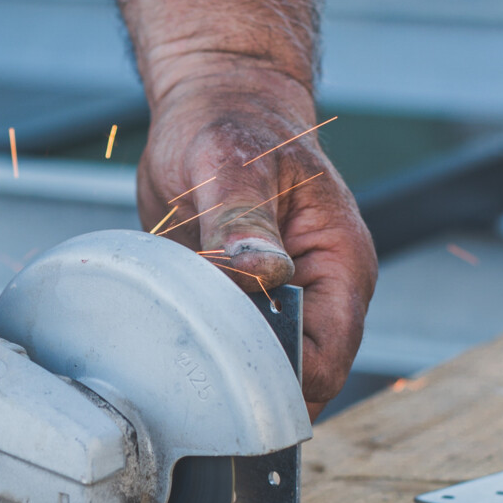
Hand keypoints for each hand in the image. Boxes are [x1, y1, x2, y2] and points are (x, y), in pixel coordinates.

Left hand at [137, 66, 376, 415]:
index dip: (284, 385)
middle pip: (296, 377)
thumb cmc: (233, 125)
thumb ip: (243, 220)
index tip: (229, 392)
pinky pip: (221, 347)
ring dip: (218, 376)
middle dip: (248, 391)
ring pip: (256, 368)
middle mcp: (316, 292)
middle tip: (187, 395)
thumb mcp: (231, 166)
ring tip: (171, 377)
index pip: (329, 355)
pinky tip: (164, 354)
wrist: (214, 107)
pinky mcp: (235, 302)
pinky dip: (197, 354)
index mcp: (338, 264)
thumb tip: (263, 272)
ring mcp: (276, 301)